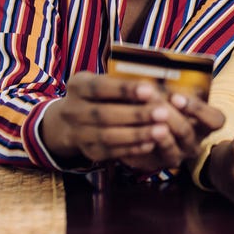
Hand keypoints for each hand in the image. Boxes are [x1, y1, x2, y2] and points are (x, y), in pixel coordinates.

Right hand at [40, 72, 216, 172]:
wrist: (70, 122)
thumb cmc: (99, 95)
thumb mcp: (104, 82)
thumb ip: (124, 82)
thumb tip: (158, 81)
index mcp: (78, 86)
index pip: (100, 87)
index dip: (124, 90)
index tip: (150, 90)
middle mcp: (73, 110)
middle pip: (104, 114)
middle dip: (136, 115)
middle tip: (163, 113)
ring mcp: (78, 134)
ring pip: (108, 136)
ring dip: (137, 134)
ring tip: (162, 131)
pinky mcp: (89, 151)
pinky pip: (111, 152)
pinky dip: (132, 149)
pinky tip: (151, 144)